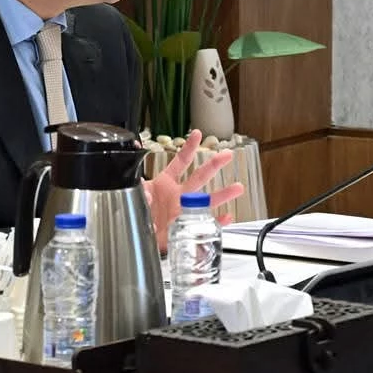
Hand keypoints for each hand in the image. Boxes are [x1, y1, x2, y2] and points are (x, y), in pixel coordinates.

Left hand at [141, 129, 244, 252]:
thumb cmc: (137, 215)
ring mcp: (185, 210)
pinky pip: (206, 224)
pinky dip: (217, 222)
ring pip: (208, 200)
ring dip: (223, 193)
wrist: (138, 237)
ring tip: (238, 187)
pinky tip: (227, 217)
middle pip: (200, 176)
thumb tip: (147, 195)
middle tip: (226, 154)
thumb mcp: (134, 197)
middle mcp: (178, 194)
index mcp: (165, 183)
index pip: (180, 162)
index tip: (198, 135)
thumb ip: (140, 193)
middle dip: (214, 164)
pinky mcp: (187, 227)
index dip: (189, 147)